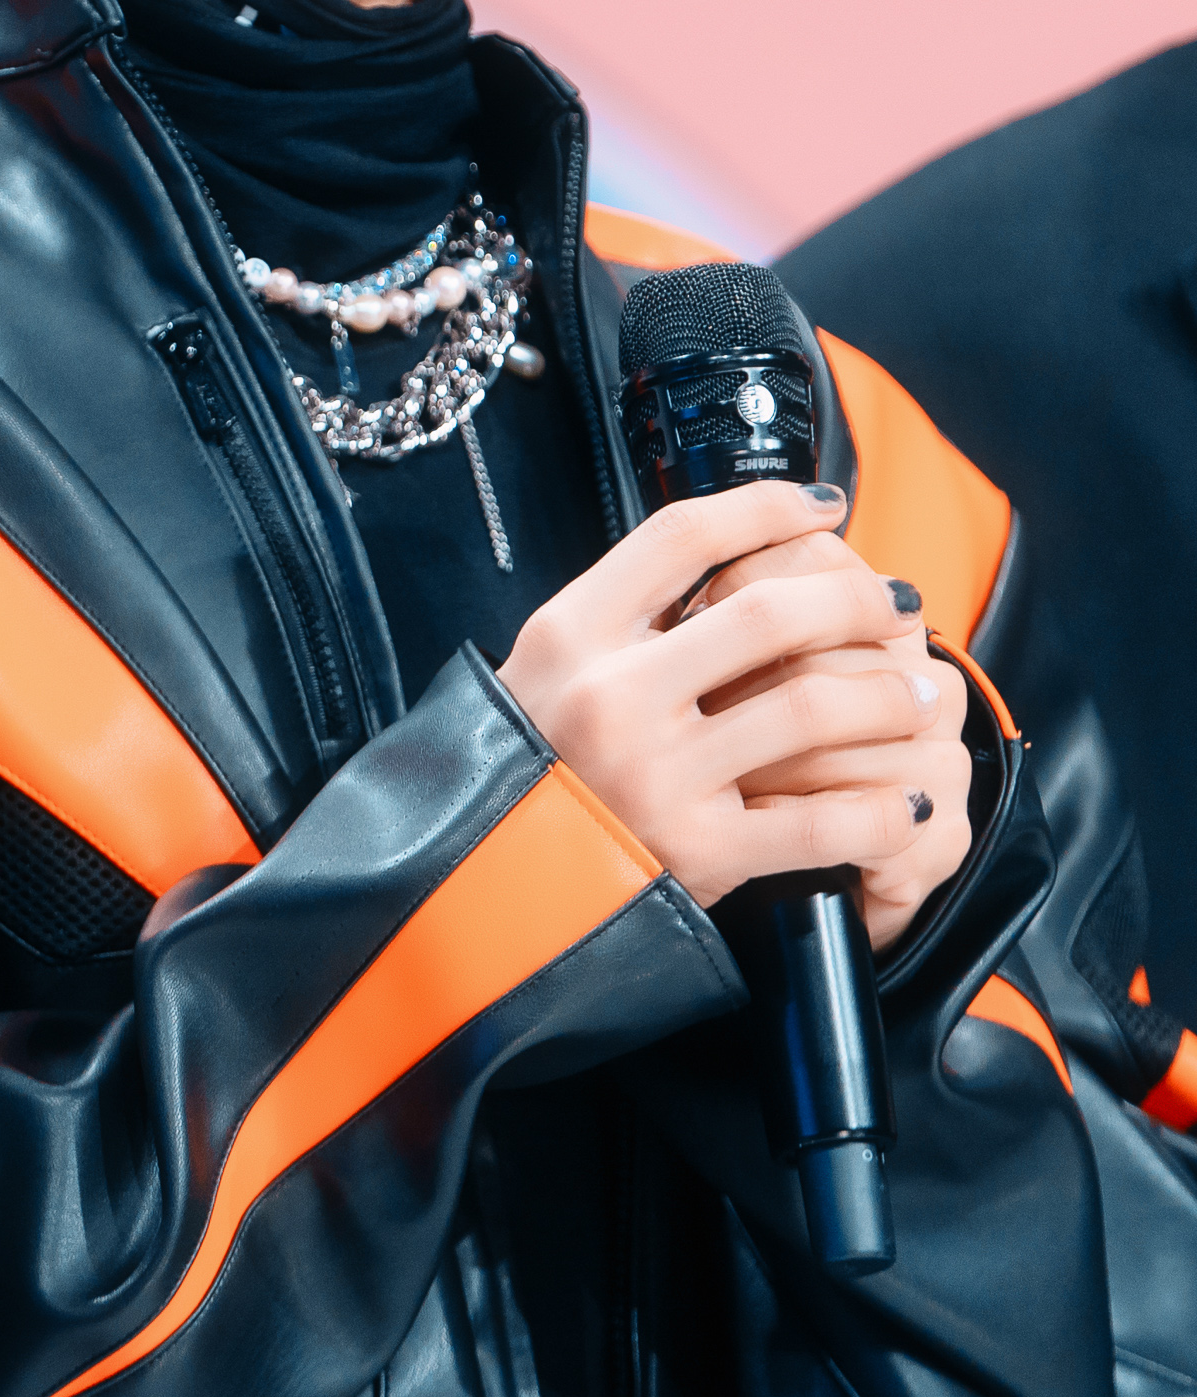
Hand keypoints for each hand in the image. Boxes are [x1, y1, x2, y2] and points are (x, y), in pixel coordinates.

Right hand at [498, 484, 966, 945]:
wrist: (478, 888)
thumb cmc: (525, 767)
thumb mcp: (547, 666)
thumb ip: (627, 617)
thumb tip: (736, 563)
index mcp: (574, 632)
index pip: (686, 536)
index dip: (769, 508)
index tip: (826, 508)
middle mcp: (615, 696)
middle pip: (768, 614)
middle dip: (856, 600)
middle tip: (903, 603)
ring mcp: (657, 776)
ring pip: (809, 711)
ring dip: (885, 697)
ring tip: (918, 695)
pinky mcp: (696, 854)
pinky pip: (819, 824)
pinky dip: (880, 810)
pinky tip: (908, 799)